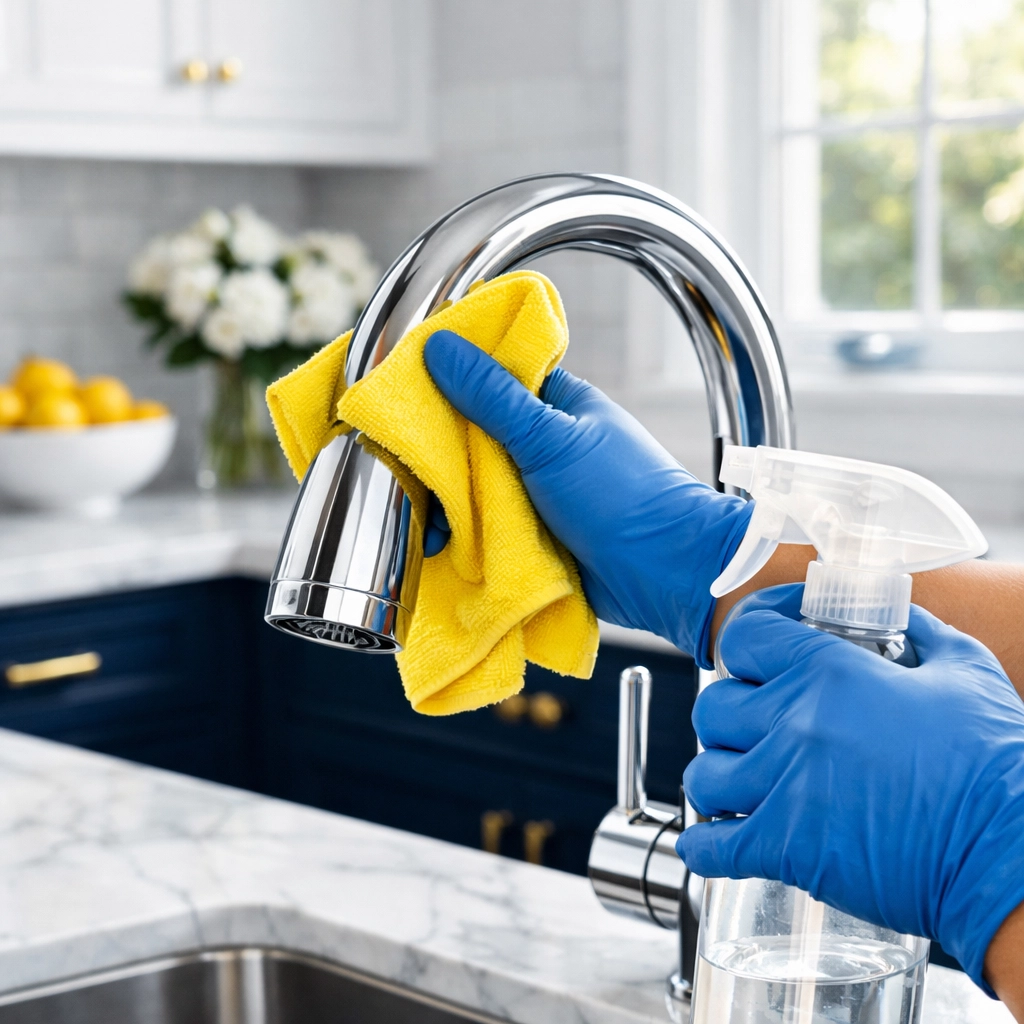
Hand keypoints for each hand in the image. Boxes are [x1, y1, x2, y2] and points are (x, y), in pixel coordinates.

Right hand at [422, 330, 750, 663]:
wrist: (667, 575)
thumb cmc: (620, 496)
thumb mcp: (549, 438)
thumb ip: (492, 397)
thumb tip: (440, 347)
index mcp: (560, 405)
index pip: (495, 378)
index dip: (451, 381)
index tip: (406, 390)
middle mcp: (548, 444)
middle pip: (478, 438)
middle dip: (444, 458)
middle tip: (408, 473)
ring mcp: (543, 492)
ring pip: (480, 486)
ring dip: (454, 504)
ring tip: (429, 525)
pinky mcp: (538, 534)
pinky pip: (492, 526)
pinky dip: (469, 534)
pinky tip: (443, 546)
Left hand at [677, 584, 1023, 992]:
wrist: (1006, 854)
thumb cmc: (993, 764)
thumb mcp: (963, 672)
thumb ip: (921, 634)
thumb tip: (900, 618)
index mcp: (829, 672)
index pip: (742, 636)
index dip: (746, 642)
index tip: (757, 651)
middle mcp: (795, 723)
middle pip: (712, 706)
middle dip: (728, 715)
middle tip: (754, 727)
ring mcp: (784, 787)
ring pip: (703, 774)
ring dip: (717, 778)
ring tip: (740, 784)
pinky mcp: (785, 848)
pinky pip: (707, 847)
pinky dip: (704, 846)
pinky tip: (720, 841)